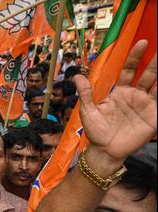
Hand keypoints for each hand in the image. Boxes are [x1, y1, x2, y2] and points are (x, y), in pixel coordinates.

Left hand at [75, 40, 156, 161]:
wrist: (104, 151)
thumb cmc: (96, 131)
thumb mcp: (88, 112)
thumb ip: (85, 94)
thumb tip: (77, 76)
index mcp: (120, 92)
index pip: (129, 70)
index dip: (135, 57)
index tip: (142, 43)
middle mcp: (135, 96)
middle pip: (148, 75)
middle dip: (155, 62)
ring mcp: (145, 106)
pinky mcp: (153, 118)